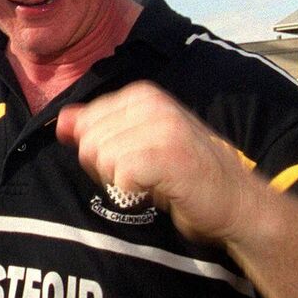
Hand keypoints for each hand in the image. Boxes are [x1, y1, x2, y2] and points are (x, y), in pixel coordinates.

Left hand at [56, 81, 263, 243]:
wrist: (235, 201)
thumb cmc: (184, 174)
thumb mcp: (137, 142)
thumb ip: (98, 128)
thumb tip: (62, 121)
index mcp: (143, 95)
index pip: (86, 121)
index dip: (99, 149)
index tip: (131, 159)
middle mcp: (153, 104)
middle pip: (89, 140)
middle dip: (106, 167)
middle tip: (141, 175)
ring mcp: (163, 127)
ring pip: (103, 157)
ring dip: (121, 180)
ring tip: (151, 181)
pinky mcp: (169, 155)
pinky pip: (121, 174)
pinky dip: (133, 190)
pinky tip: (155, 189)